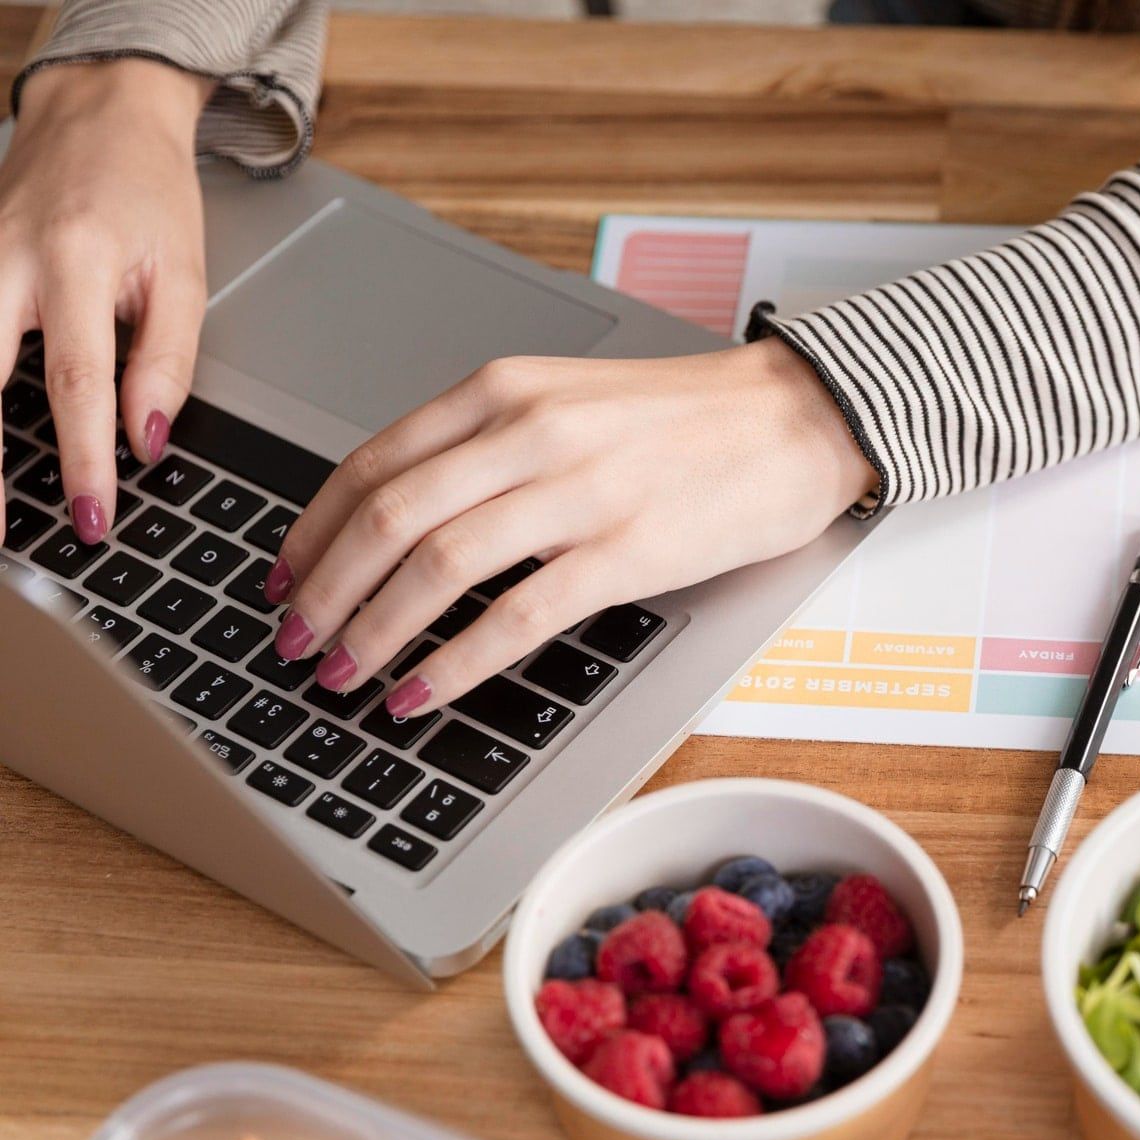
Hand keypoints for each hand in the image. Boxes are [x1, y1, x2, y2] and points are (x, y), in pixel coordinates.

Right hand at [2, 60, 211, 540]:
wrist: (96, 115)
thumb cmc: (146, 194)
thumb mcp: (184, 274)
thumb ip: (167, 360)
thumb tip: (148, 441)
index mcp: (75, 261)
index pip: (77, 382)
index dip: (85, 459)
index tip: (94, 516)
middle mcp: (4, 262)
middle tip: (4, 535)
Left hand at [268, 338, 875, 716]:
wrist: (798, 418)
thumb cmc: (690, 419)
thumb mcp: (569, 401)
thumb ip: (490, 444)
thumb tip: (407, 518)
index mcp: (504, 392)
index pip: (372, 464)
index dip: (311, 533)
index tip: (284, 579)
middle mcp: (529, 433)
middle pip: (387, 519)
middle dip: (323, 594)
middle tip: (295, 643)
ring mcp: (578, 492)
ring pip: (436, 568)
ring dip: (374, 632)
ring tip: (346, 675)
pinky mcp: (628, 551)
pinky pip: (518, 616)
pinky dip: (456, 663)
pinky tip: (425, 692)